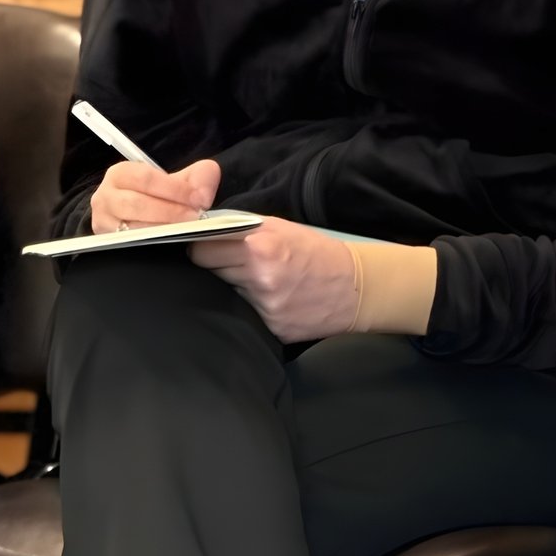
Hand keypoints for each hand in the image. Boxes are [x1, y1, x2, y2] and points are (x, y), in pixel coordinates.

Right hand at [90, 154, 219, 232]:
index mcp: (121, 175)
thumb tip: (208, 179)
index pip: (145, 178)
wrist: (136, 219)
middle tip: (196, 217)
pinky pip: (130, 245)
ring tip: (188, 230)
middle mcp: (105, 197)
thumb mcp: (175, 182)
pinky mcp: (108, 244)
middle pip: (136, 204)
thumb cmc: (155, 198)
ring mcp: (104, 223)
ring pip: (132, 227)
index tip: (200, 198)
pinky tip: (173, 242)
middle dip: (170, 211)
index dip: (175, 188)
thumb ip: (197, 176)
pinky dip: (153, 244)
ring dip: (163, 230)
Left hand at [190, 217, 359, 340]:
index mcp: (260, 247)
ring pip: (225, 296)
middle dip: (220, 269)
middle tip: (244, 265)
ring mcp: (266, 307)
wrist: (356, 287)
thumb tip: (200, 232)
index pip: (200, 251)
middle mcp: (260, 278)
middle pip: (209, 274)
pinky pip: (245, 315)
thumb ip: (240, 230)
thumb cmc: (316, 253)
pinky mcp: (272, 328)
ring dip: (236, 289)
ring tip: (263, 283)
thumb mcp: (280, 227)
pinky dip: (253, 309)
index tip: (211, 250)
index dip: (203, 249)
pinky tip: (274, 300)